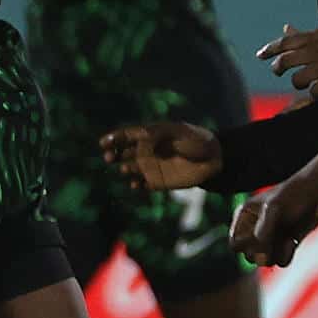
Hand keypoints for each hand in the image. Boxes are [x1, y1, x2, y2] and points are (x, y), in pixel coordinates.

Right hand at [98, 121, 221, 190]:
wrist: (214, 160)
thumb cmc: (197, 141)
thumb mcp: (179, 132)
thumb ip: (160, 134)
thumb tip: (141, 135)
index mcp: (149, 136)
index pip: (126, 135)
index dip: (113, 138)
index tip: (104, 143)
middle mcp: (146, 151)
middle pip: (123, 152)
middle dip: (113, 154)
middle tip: (108, 158)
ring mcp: (151, 167)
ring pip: (129, 168)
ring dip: (124, 169)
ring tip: (125, 169)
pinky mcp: (157, 182)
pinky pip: (141, 185)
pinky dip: (136, 185)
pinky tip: (135, 185)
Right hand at [230, 177, 317, 266]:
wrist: (316, 193)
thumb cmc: (290, 196)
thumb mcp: (273, 209)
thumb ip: (263, 231)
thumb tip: (259, 258)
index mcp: (245, 218)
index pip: (235, 243)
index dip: (244, 245)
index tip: (257, 239)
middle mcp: (256, 230)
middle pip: (250, 255)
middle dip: (261, 251)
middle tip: (274, 240)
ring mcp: (272, 239)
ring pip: (266, 261)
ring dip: (276, 253)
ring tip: (287, 239)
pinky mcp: (287, 246)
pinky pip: (282, 261)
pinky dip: (287, 253)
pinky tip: (291, 241)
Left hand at [257, 23, 317, 96]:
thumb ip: (306, 34)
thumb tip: (285, 28)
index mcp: (317, 37)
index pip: (287, 42)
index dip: (271, 49)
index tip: (260, 55)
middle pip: (287, 60)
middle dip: (278, 67)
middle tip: (277, 71)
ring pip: (298, 79)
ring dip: (298, 83)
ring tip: (304, 82)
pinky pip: (315, 92)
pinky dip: (314, 94)